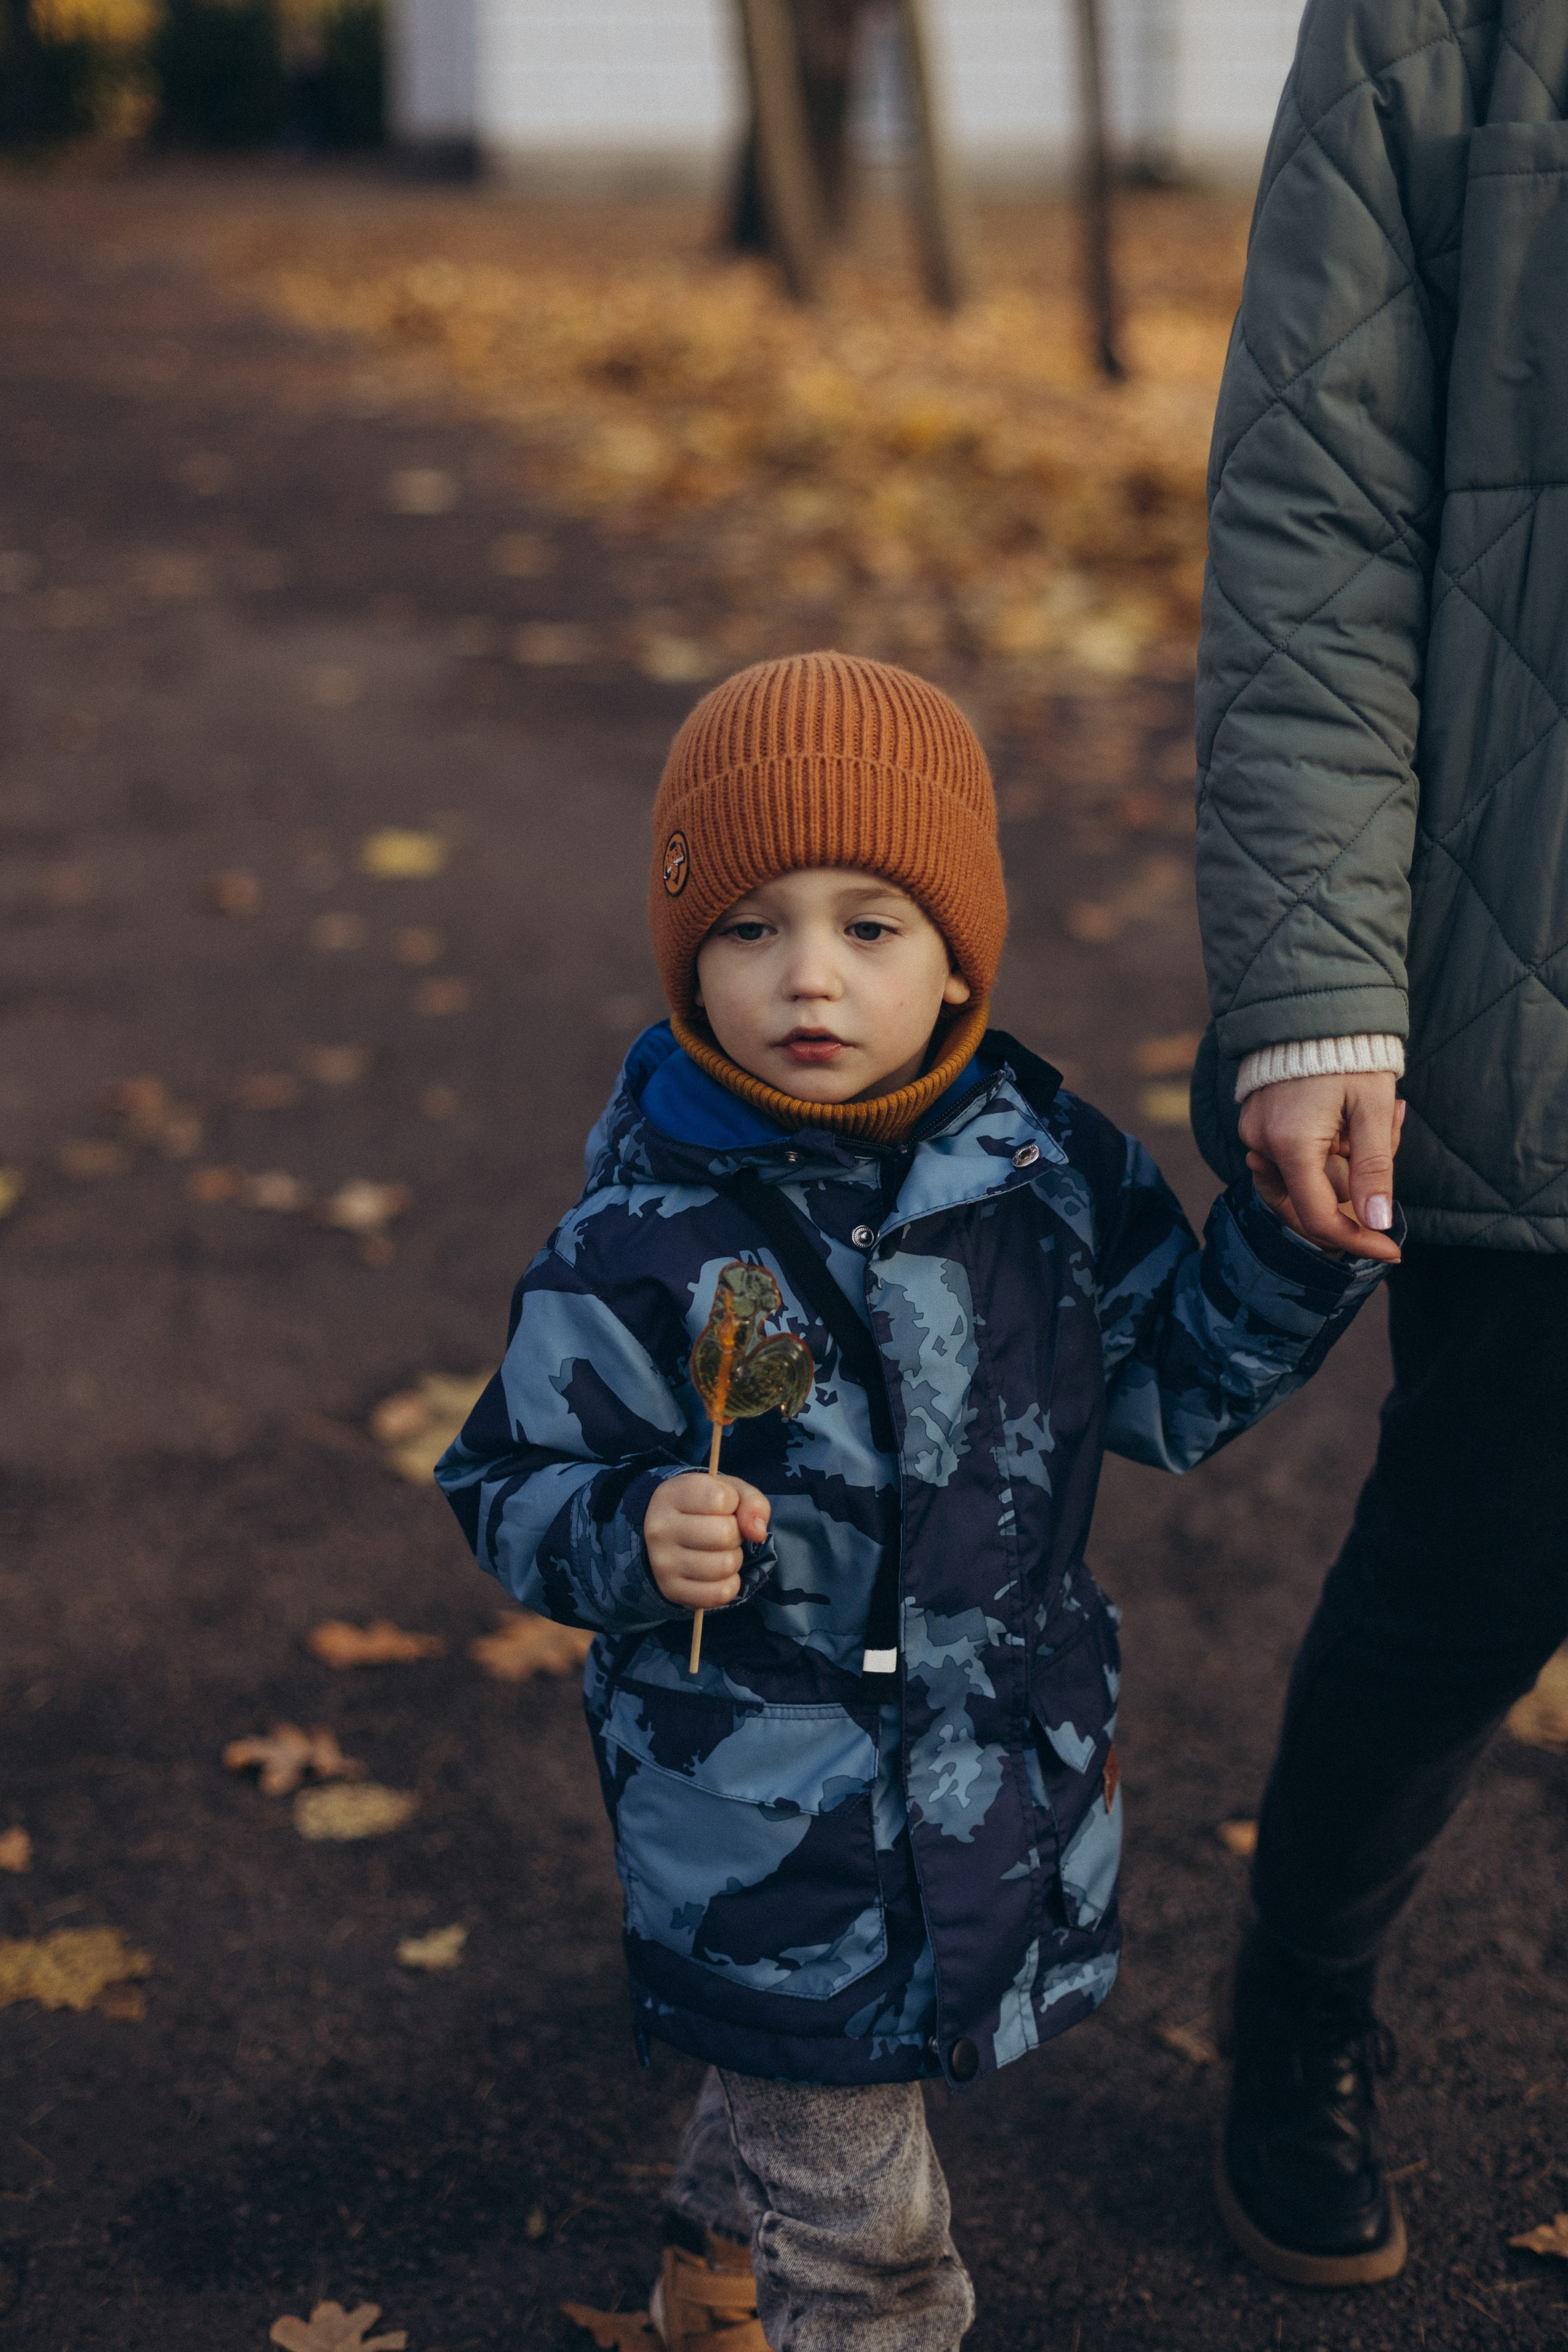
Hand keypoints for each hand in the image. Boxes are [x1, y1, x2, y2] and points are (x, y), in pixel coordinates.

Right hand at [644, 1472, 771, 1612]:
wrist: (668, 1536)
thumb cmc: (703, 1509)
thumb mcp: (728, 1492)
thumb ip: (751, 1502)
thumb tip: (758, 1533)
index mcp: (670, 1495)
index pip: (720, 1498)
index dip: (732, 1503)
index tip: (721, 1507)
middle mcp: (660, 1530)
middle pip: (724, 1534)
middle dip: (735, 1534)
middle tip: (723, 1532)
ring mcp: (663, 1564)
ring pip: (725, 1565)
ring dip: (733, 1559)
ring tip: (719, 1551)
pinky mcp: (672, 1591)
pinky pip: (720, 1593)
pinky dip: (729, 1583)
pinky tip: (717, 1572)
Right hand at [1239, 1071, 1405, 1263]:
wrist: (1311, 1005)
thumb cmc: (1347, 1052)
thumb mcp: (1372, 1109)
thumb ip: (1374, 1169)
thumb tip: (1378, 1223)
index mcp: (1291, 1144)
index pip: (1320, 1217)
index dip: (1358, 1240)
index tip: (1394, 1250)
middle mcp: (1262, 1146)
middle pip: (1313, 1200)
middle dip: (1358, 1186)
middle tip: (1391, 1132)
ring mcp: (1254, 1135)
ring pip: (1305, 1180)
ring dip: (1344, 1165)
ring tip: (1373, 1117)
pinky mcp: (1255, 1124)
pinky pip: (1293, 1159)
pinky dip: (1326, 1152)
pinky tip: (1347, 1120)